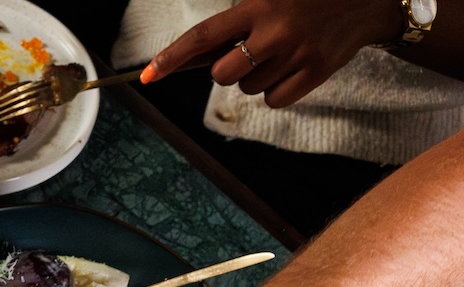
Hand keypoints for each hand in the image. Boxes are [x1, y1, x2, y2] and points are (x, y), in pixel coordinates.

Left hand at [143, 0, 402, 109]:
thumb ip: (235, 21)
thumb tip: (194, 54)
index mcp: (259, 6)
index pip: (203, 36)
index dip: (171, 57)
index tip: (147, 75)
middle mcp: (275, 33)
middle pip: (222, 75)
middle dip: (227, 68)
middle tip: (250, 51)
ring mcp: (297, 56)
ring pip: (247, 88)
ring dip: (255, 76)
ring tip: (280, 52)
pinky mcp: (316, 74)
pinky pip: (273, 100)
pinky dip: (276, 91)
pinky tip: (292, 68)